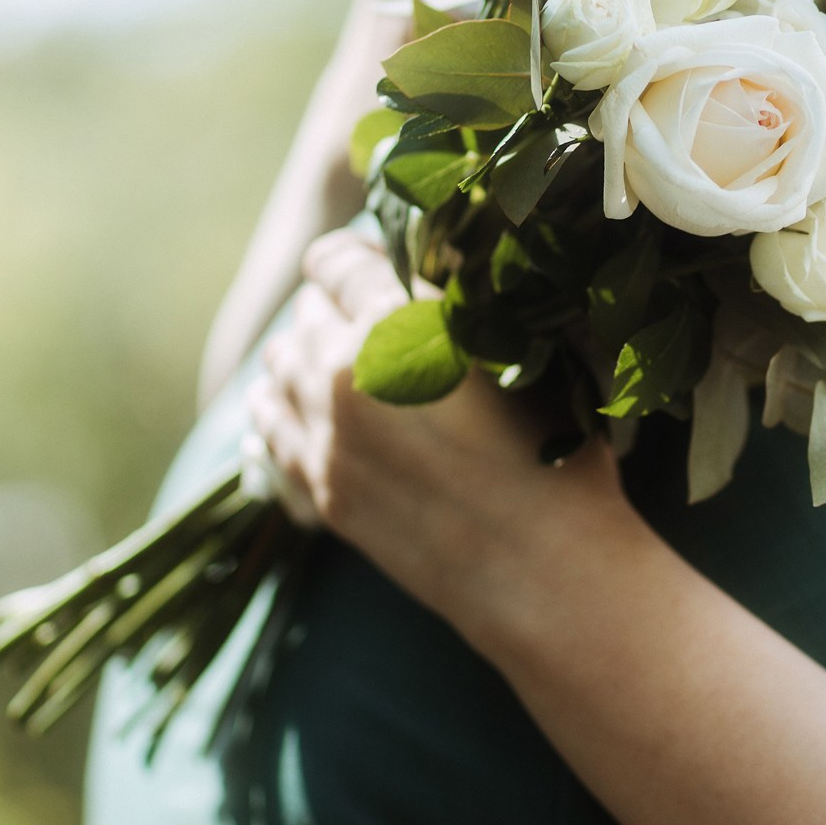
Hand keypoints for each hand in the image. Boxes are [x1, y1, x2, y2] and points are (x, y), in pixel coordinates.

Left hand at [249, 231, 634, 644]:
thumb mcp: (521, 360)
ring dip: (305, 356)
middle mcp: (342, 374)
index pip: (336, 259)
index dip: (355, 254)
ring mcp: (323, 437)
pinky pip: (268, 430)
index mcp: (393, 325)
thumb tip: (427, 281)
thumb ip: (461, 312)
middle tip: (371, 319)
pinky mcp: (320, 490)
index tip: (373, 262)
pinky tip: (300, 408)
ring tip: (339, 363)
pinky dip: (280, 409)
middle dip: (335, 308)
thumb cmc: (557, 456)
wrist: (545, 570)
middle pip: (304, 314)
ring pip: (278, 368)